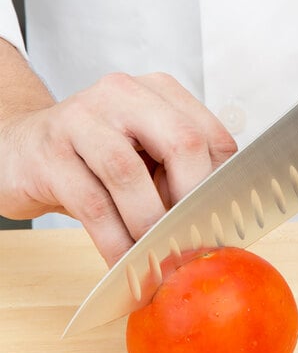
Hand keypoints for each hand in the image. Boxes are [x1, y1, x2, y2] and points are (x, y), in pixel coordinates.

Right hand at [0, 72, 236, 265]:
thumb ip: (180, 171)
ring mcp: (82, 118)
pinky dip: (114, 240)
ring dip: (150, 225)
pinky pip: (92, 203)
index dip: (220, 184)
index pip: (211, 135)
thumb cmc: (95, 156)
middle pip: (182, 143)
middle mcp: (124, 94)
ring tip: (159, 256)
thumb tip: (215, 220)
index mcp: (159, 91)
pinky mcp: (49, 152)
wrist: (22, 148)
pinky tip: (125, 261)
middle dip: (193, 200)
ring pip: (130, 173)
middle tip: (193, 240)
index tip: (219, 222)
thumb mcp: (146, 153)